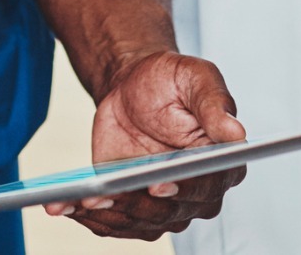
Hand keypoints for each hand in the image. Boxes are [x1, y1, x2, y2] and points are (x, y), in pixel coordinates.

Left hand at [44, 51, 246, 240]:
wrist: (133, 87)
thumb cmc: (169, 82)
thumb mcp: (196, 78)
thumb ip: (215, 103)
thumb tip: (236, 133)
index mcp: (221, 163)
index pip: (207, 186)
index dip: (184, 189)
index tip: (160, 185)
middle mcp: (196, 192)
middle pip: (169, 212)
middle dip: (136, 206)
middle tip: (106, 195)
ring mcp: (163, 204)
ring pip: (138, 223)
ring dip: (107, 215)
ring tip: (78, 202)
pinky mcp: (132, 205)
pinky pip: (113, 222)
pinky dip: (89, 217)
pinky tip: (65, 205)